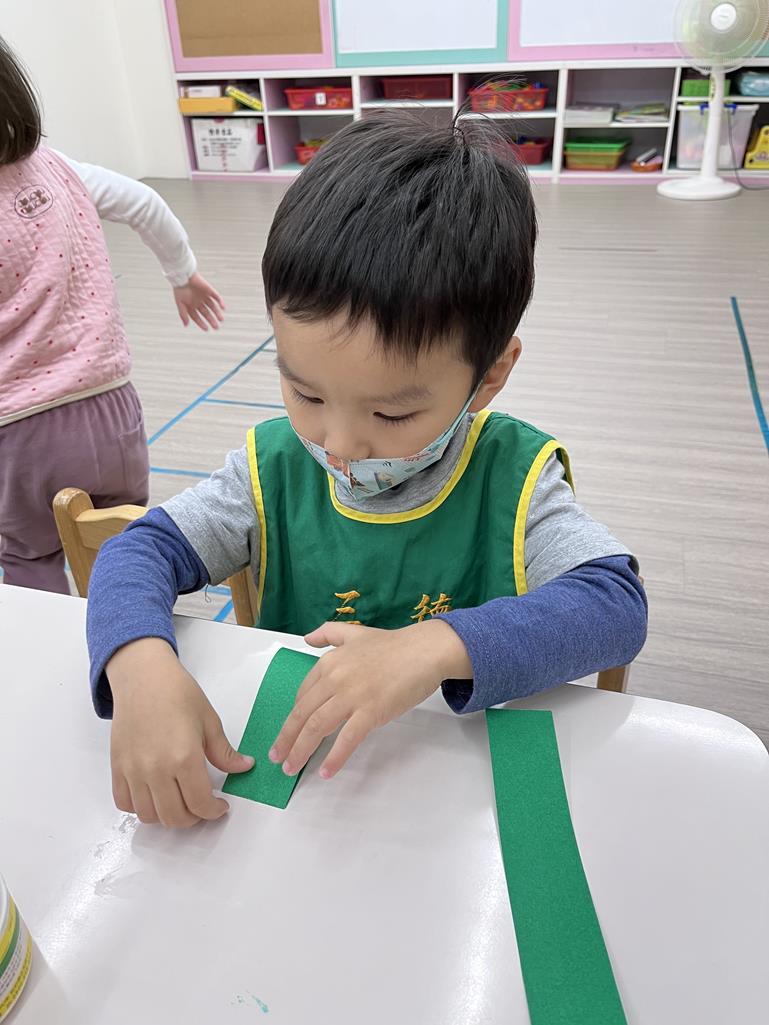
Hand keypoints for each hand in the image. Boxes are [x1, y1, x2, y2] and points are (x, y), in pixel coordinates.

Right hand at [108, 639, 252, 827]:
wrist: (143, 676)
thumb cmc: (177, 693)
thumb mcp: (209, 721)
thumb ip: (224, 752)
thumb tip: (244, 767)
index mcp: (184, 758)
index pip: (200, 804)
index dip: (214, 811)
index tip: (220, 806)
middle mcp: (156, 769)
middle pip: (174, 817)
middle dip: (193, 818)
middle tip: (202, 806)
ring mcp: (133, 770)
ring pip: (149, 815)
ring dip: (167, 815)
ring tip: (179, 801)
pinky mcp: (118, 767)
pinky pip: (124, 802)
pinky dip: (139, 807)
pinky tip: (154, 795)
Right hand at [173, 272, 224, 330]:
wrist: (183, 276)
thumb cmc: (179, 290)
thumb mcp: (180, 303)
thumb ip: (183, 314)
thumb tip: (186, 325)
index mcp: (191, 306)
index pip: (197, 317)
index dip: (202, 323)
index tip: (207, 329)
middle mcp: (198, 302)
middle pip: (207, 313)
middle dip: (211, 320)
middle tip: (216, 327)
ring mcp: (204, 296)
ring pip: (213, 307)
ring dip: (217, 313)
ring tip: (221, 320)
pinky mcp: (209, 290)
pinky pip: (216, 297)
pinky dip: (220, 302)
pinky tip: (223, 308)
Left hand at [269, 619, 471, 779]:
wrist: (425, 650)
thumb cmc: (394, 645)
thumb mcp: (355, 632)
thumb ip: (329, 633)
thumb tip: (308, 638)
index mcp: (329, 662)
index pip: (303, 694)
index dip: (293, 717)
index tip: (288, 733)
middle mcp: (335, 678)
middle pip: (303, 714)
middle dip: (286, 739)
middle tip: (277, 757)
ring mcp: (352, 695)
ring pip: (318, 727)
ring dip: (301, 751)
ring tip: (292, 767)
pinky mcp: (371, 711)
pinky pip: (347, 739)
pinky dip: (334, 758)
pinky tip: (325, 771)